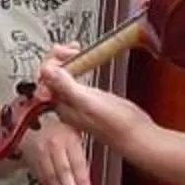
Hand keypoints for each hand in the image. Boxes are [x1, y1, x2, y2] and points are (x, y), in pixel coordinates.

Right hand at [21, 118, 93, 184]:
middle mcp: (53, 144)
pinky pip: (42, 177)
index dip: (81, 179)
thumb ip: (81, 156)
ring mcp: (40, 152)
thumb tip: (86, 182)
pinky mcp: (32, 160)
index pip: (76, 162)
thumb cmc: (57, 130)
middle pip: (62, 171)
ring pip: (50, 177)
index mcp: (69, 137)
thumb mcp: (75, 136)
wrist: (32, 123)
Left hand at [34, 56, 153, 158]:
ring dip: (68, 60)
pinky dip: (78, 67)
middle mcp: (67, 105)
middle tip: (73, 47)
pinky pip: (76, 79)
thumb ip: (66, 86)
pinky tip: (85, 62)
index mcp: (62, 106)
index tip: (67, 51)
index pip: (45, 78)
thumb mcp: (89, 101)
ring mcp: (79, 102)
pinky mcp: (91, 100)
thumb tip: (46, 71)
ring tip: (77, 49)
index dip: (53, 60)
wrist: (138, 137)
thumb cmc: (118, 124)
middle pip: (52, 76)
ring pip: (64, 76)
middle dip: (59, 58)